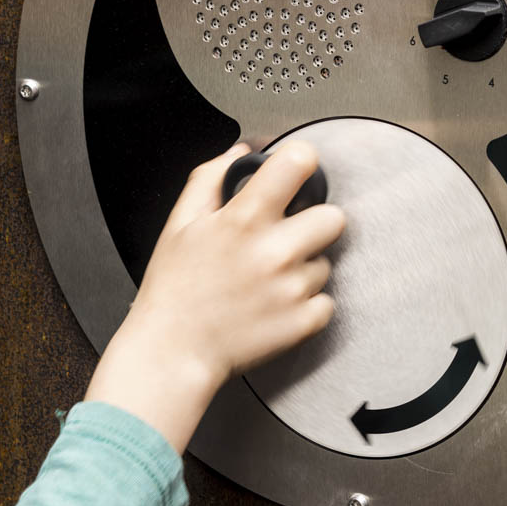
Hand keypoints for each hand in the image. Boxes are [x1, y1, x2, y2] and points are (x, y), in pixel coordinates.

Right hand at [85, 141, 345, 451]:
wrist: (173, 352)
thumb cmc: (174, 290)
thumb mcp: (180, 223)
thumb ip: (211, 178)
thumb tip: (242, 152)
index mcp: (244, 220)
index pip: (299, 164)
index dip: (301, 162)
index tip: (296, 172)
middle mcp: (274, 251)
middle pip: (333, 217)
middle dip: (314, 222)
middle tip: (288, 236)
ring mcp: (292, 289)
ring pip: (326, 263)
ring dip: (304, 268)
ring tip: (268, 280)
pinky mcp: (303, 322)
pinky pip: (326, 302)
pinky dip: (307, 304)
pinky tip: (276, 305)